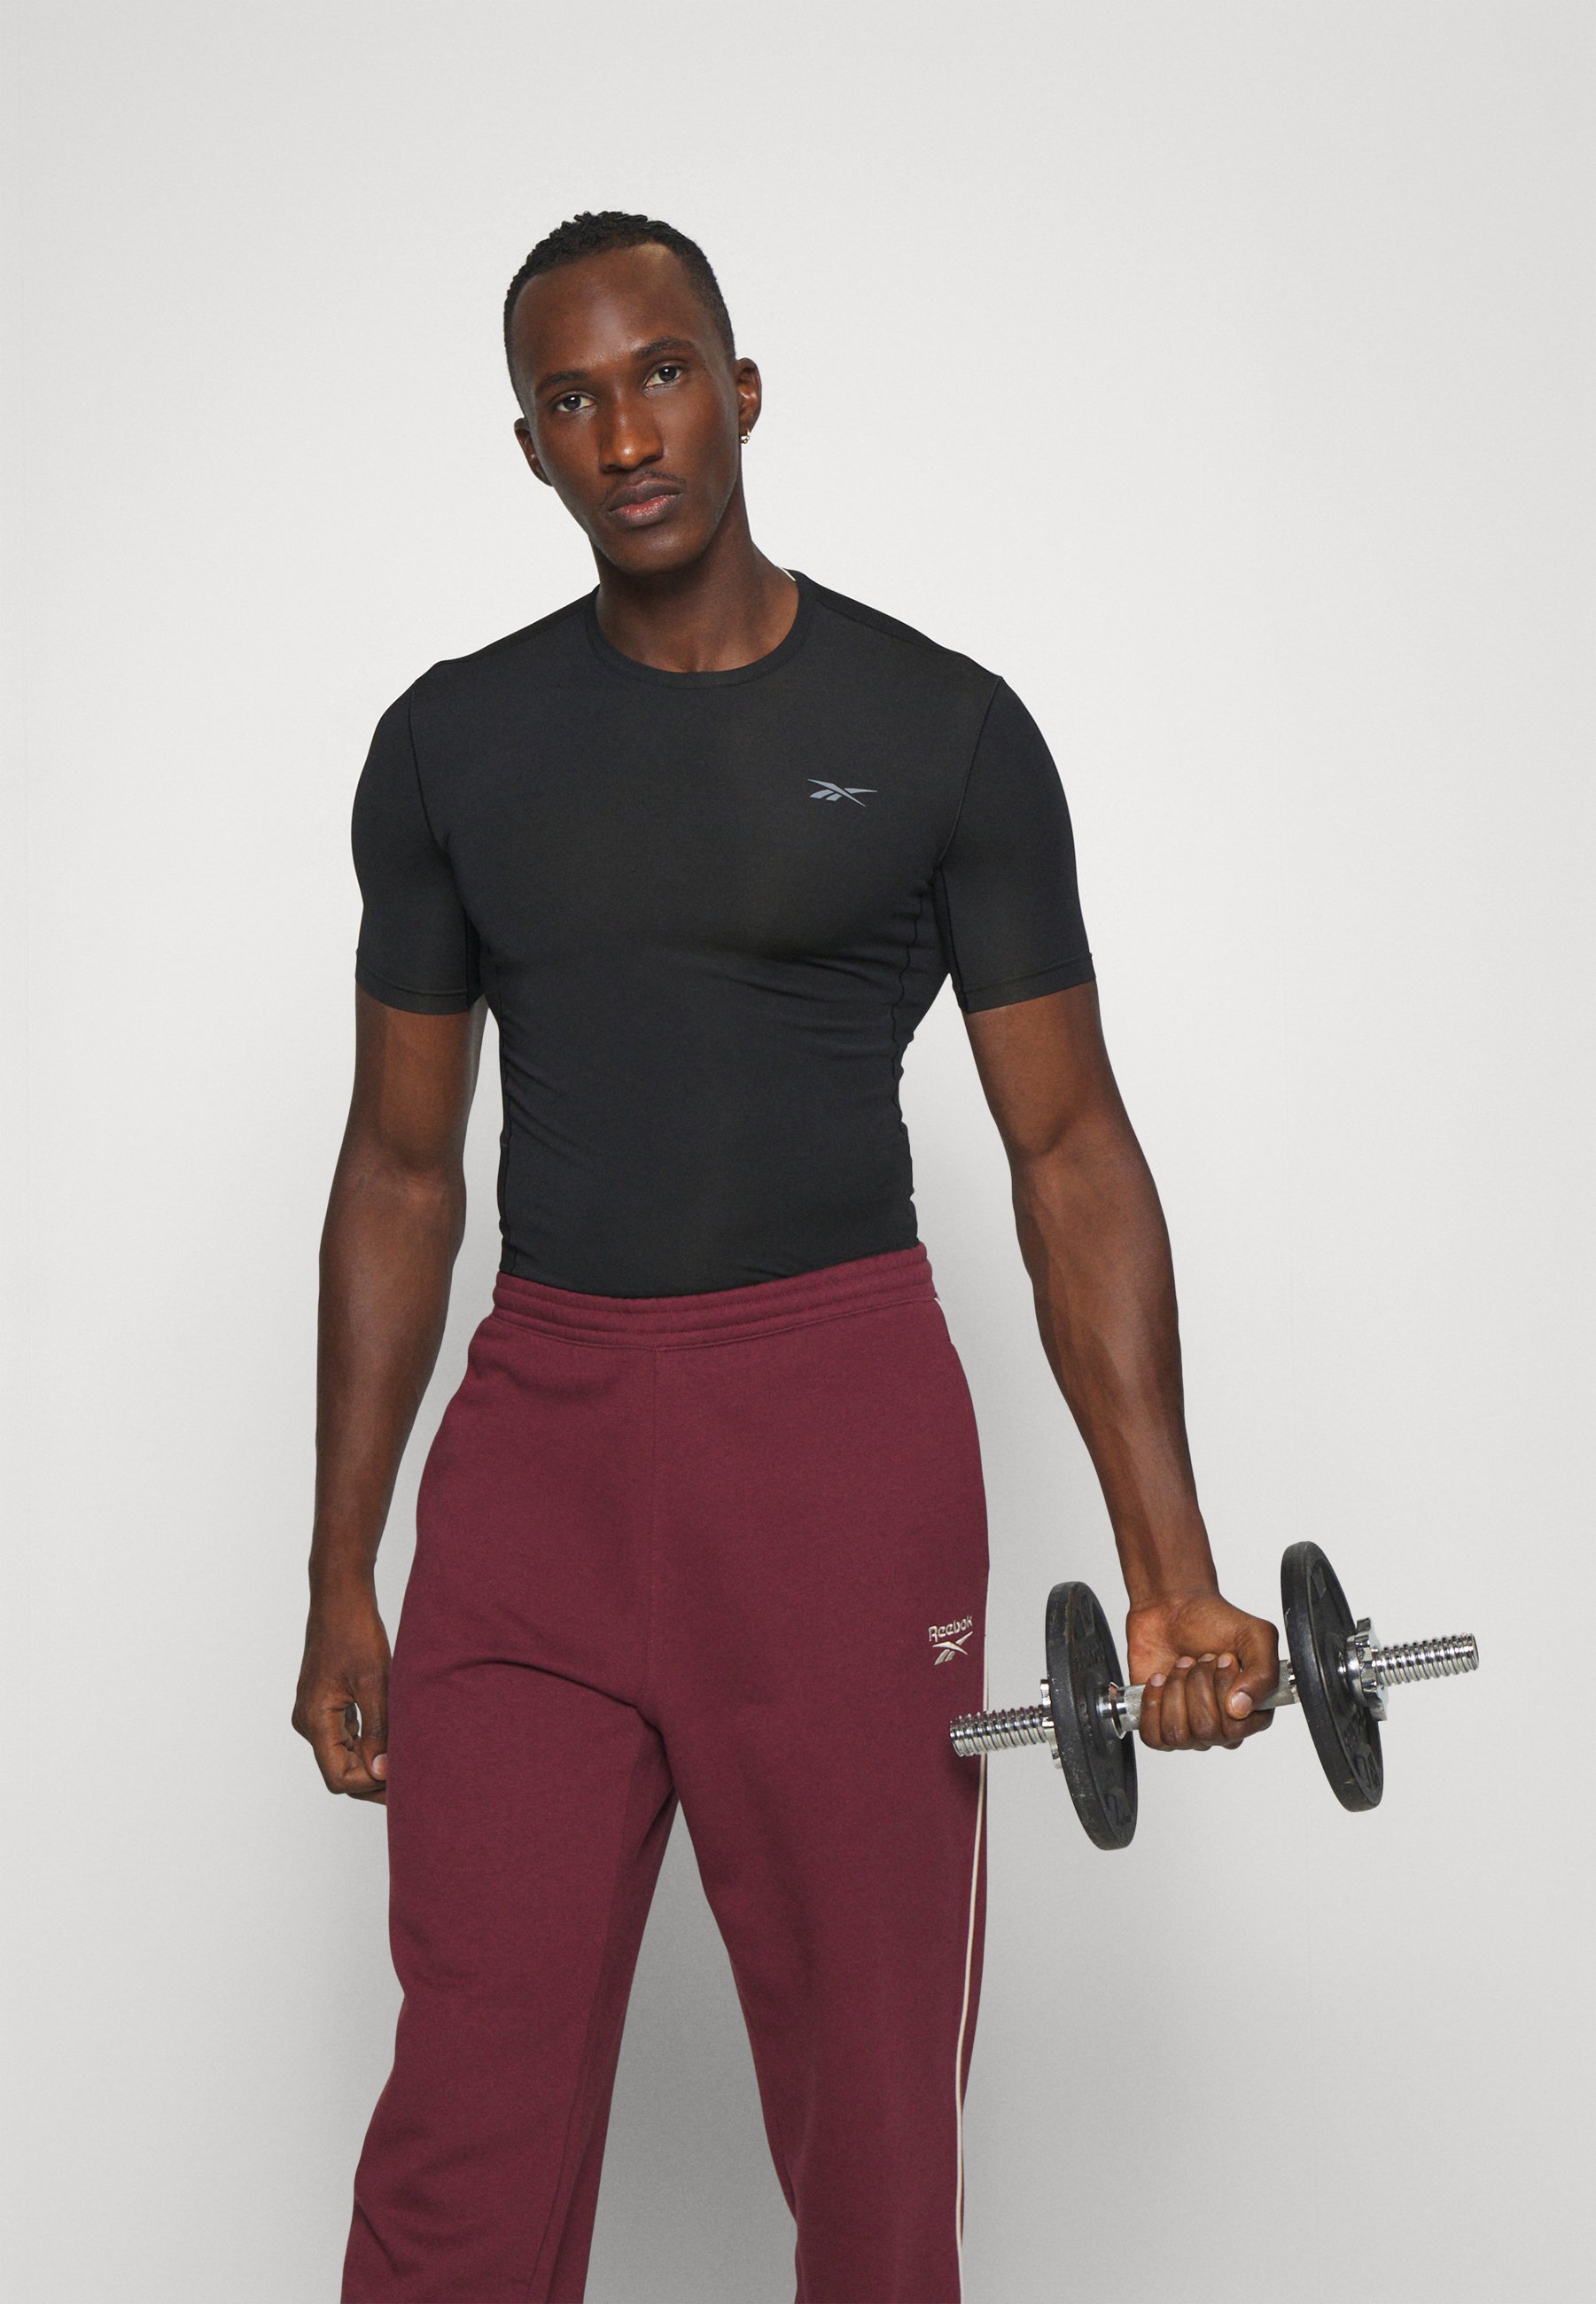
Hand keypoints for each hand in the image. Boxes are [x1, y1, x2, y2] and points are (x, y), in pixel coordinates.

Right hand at [292, 1584, 391, 1798]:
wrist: (340, 1598)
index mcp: (315, 1720)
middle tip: (412, 1778)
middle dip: (374, 1779)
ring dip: (373, 1762)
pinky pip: (346, 1736)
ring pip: (344, 1755)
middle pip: (340, 1771)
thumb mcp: (374, 1681)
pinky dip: (368, 1744)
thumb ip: (377, 1729)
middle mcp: (310, 1722)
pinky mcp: (327, 1704)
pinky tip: (394, 1741)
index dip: (370, 1782)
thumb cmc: (355, 1632)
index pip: (338, 1777)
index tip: (403, 1774)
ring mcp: (317, 1714)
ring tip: (407, 1761)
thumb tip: (382, 1771)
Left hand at [1126, 1590, 1279, 1751]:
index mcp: (1251, 1712)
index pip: (1237, 1729)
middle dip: (1198, 1684)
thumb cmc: (1214, 1621)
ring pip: (1178, 1735)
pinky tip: (1159, 1679)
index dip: (1225, 1692)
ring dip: (1175, 1690)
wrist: (1173, 1606)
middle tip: (1201, 1658)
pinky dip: (1152, 1703)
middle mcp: (1221, 1726)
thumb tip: (1241, 1709)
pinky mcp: (1157, 1722)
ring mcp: (1189, 1726)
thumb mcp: (1256, 1636)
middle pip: (1206, 1731)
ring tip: (1181, 1666)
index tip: (1225, 1660)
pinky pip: (1153, 1736)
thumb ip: (1264, 1674)